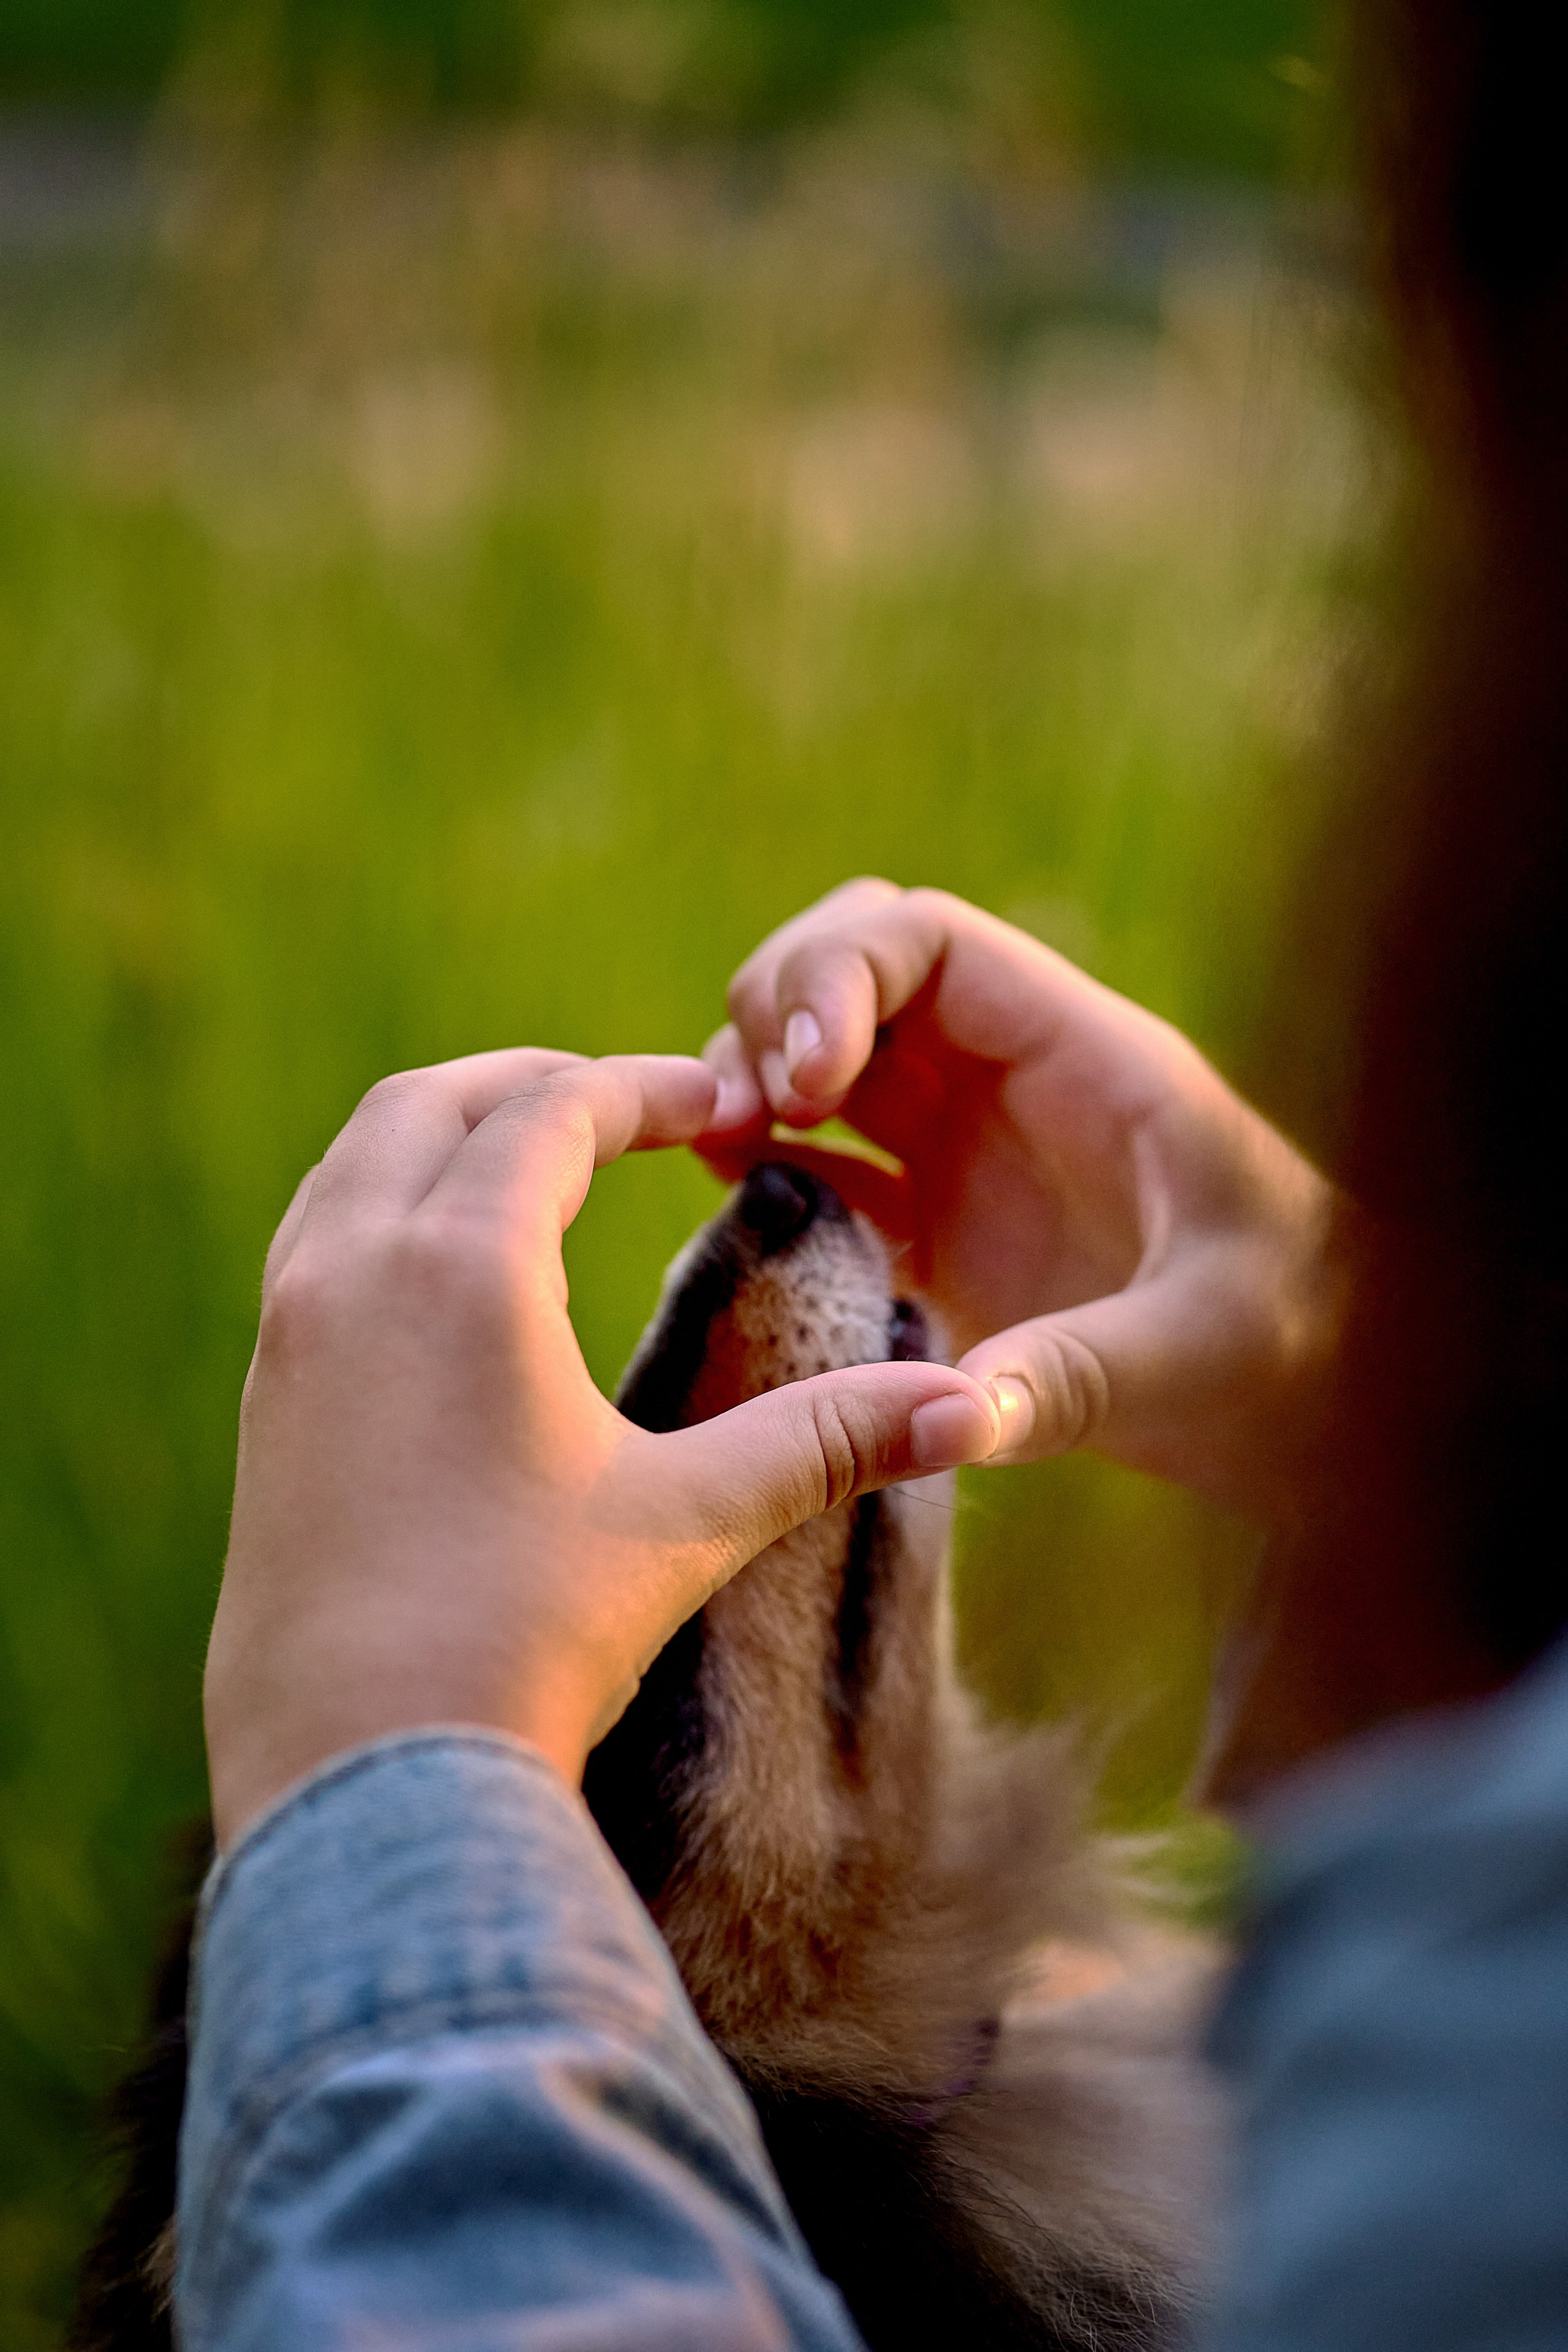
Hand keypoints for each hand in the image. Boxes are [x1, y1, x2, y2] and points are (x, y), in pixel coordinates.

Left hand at [204, 1047, 1002, 1845]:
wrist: (357, 1771)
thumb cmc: (523, 1636)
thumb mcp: (688, 1519)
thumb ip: (826, 1440)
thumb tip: (969, 1404)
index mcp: (461, 1266)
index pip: (553, 1111)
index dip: (643, 1088)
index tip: (714, 1098)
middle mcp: (353, 1271)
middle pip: (432, 1103)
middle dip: (533, 1084)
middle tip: (626, 1105)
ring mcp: (289, 1333)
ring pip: (357, 1162)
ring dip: (446, 1133)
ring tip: (533, 1163)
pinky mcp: (264, 1398)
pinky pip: (316, 1239)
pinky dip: (385, 1203)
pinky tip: (443, 1272)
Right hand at [702, 882, 1338, 1521]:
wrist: (1318, 1405)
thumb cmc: (1294, 1352)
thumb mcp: (1202, 1355)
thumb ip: (1077, 1373)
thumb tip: (954, 1414)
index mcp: (1080, 1057)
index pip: (927, 938)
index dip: (838, 975)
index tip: (803, 1079)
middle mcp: (1012, 1078)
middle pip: (857, 965)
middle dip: (774, 1008)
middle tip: (741, 1112)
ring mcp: (970, 1146)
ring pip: (828, 1050)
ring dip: (753, 1075)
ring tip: (716, 1146)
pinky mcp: (942, 1224)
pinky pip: (829, 1156)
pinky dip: (766, 1158)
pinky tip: (737, 1199)